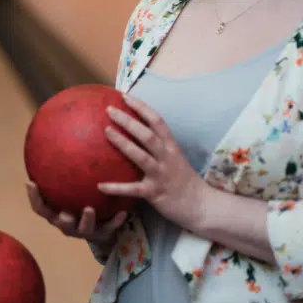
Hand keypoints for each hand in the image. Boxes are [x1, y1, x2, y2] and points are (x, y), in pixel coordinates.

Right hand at [25, 181, 127, 246]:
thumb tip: (57, 142)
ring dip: (86, 220)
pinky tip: (123, 212)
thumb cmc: (81, 202)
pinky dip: (115, 221)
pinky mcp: (103, 234)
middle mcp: (68, 224)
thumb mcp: (71, 191)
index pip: (40, 208)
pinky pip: (110, 228)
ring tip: (90, 209)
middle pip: (61, 223)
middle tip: (64, 212)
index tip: (30, 182)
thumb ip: (65, 175)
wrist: (102, 228)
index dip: (34, 197)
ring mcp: (85, 231)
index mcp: (56, 214)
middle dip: (62, 218)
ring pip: (84, 229)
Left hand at [97, 95, 208, 229]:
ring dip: (123, 143)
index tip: (125, 96)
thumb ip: (159, 147)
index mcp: (171, 147)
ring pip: (141, 156)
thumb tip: (136, 135)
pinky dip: (116, 188)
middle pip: (147, 134)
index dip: (141, 107)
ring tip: (106, 132)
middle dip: (128, 120)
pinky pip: (133, 189)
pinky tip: (100, 186)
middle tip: (109, 110)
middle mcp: (167, 157)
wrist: (203, 206)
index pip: (157, 121)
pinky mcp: (155, 193)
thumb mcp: (175, 159)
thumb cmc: (185, 181)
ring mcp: (161, 174)